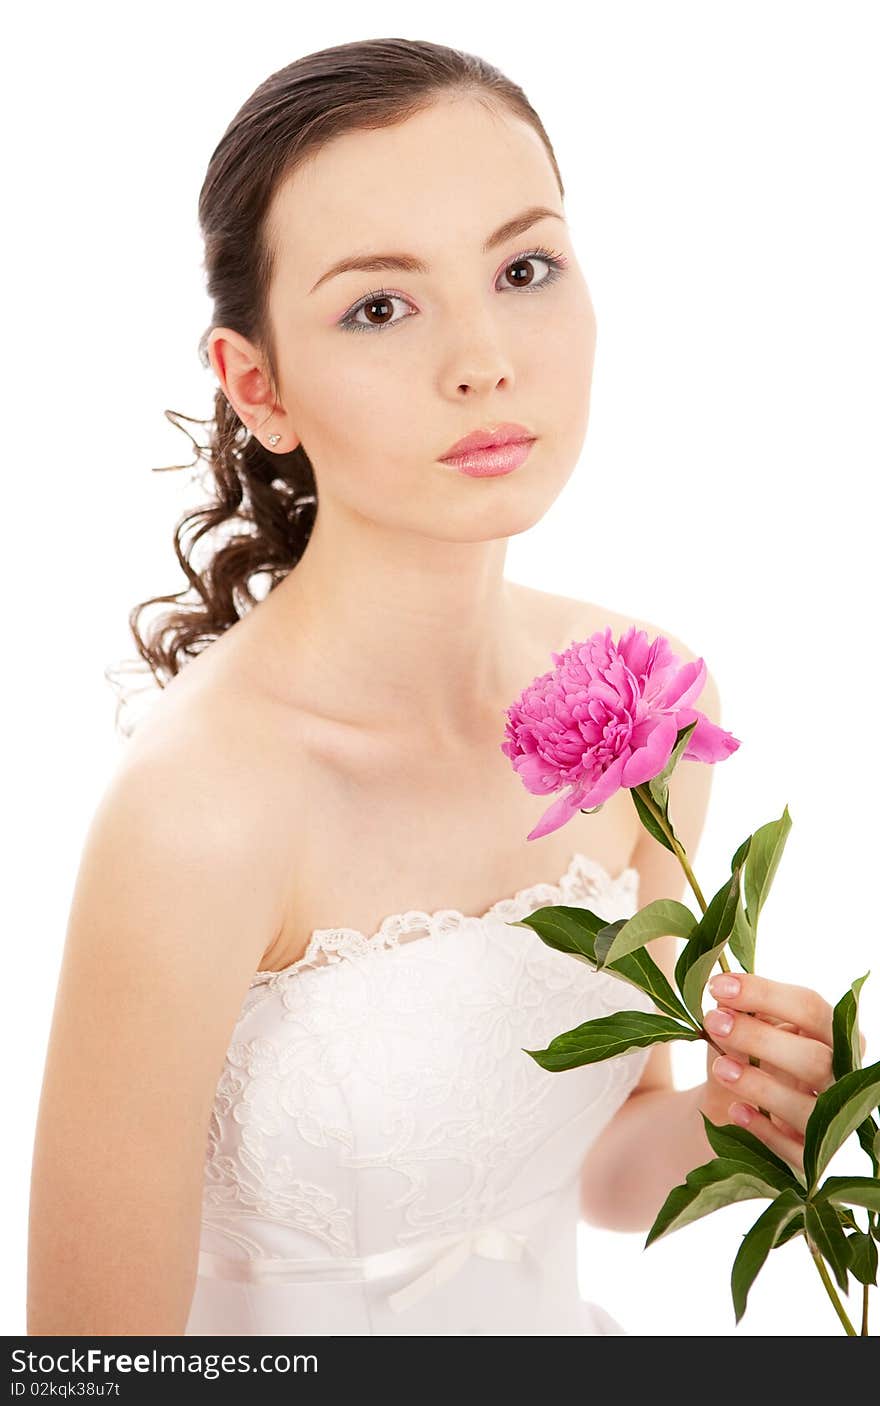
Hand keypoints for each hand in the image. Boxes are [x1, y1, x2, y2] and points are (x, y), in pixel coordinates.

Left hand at [699, 971, 867, 1175]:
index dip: (765, 994)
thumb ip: (740, 1014)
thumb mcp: (744, 1029)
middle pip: (815, 1058)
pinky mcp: (812, 1158)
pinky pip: (795, 1152)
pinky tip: (737, 1111)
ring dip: (761, 1085)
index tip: (717, 986)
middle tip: (712, 1021)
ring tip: (719, 1067)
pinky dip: (764, 1131)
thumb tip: (725, 1001)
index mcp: (833, 1034)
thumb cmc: (748, 1055)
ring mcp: (832, 1121)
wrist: (730, 1108)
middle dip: (760, 1038)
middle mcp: (843, 1077)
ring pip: (810, 1108)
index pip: (810, 1008)